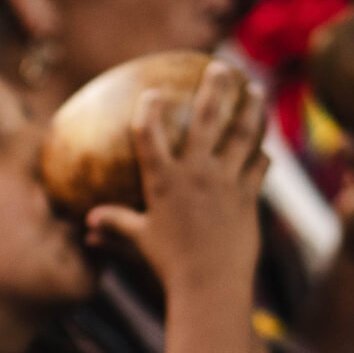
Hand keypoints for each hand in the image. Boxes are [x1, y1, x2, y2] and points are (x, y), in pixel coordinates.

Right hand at [87, 61, 268, 304]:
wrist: (209, 284)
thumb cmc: (168, 265)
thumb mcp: (139, 242)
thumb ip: (117, 224)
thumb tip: (89, 222)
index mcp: (163, 181)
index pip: (151, 135)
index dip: (150, 109)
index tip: (153, 92)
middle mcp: (196, 173)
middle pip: (208, 119)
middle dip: (216, 87)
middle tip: (221, 68)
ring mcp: (226, 182)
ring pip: (243, 134)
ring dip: (252, 108)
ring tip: (256, 89)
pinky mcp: (249, 196)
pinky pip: (259, 166)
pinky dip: (261, 154)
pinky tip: (264, 148)